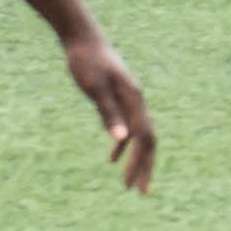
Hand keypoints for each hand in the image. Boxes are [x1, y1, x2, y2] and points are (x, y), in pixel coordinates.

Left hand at [61, 29, 157, 193]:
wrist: (82, 38)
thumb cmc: (86, 62)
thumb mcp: (94, 88)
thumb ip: (109, 113)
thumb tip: (122, 140)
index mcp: (133, 99)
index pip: (143, 138)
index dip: (140, 163)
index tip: (131, 186)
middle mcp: (136, 101)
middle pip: (148, 140)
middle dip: (144, 167)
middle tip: (140, 192)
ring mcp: (129, 99)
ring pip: (139, 135)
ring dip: (135, 159)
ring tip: (127, 182)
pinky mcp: (119, 98)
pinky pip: (127, 127)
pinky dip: (122, 144)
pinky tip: (112, 156)